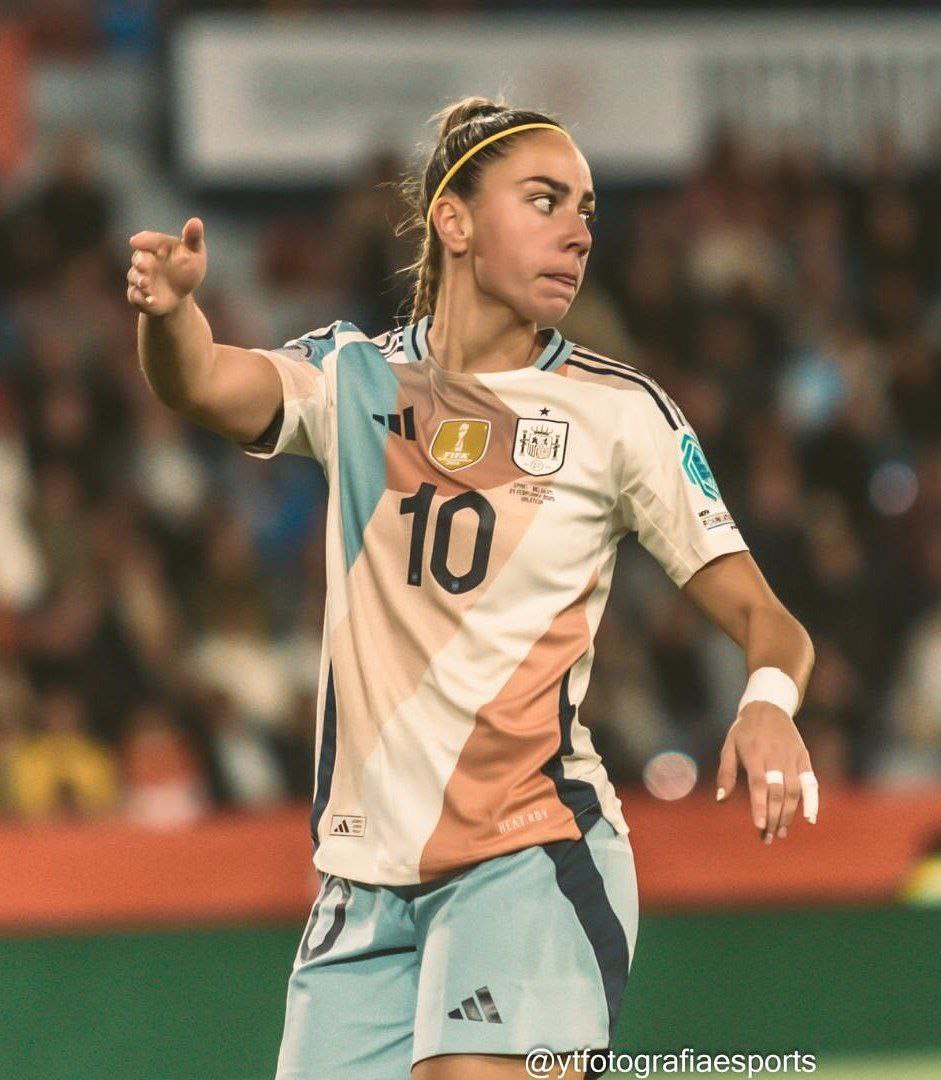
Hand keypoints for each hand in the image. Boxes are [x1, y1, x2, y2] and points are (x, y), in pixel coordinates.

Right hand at [126, 217, 206, 315]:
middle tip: (143, 265)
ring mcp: (140, 278)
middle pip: (139, 258)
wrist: (180, 293)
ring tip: (146, 284)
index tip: (136, 241)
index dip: (143, 241)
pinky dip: (140, 300)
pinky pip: (135, 297)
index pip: (148, 240)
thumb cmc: (186, 267)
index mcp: (157, 246)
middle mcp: (145, 260)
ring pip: (135, 278)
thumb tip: (196, 221)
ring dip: (140, 281)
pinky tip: (149, 301)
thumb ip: (193, 238)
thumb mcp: (194, 253)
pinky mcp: (139, 296)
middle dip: (140, 261)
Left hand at [715, 701, 817, 843]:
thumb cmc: (744, 731)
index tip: (759, 826)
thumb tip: (721, 800)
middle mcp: (775, 756)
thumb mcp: (728, 746)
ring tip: (780, 832)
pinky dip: (812, 800)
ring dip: (789, 814)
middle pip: (777, 791)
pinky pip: (810, 782)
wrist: (769, 706)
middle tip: (767, 837)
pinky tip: (809, 818)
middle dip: (773, 817)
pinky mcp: (804, 757)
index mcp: (754, 753)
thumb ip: (726, 773)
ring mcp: (792, 757)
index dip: (760, 805)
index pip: (759, 784)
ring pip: (794, 790)